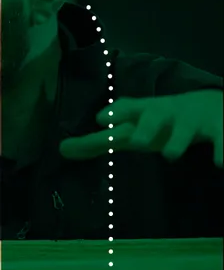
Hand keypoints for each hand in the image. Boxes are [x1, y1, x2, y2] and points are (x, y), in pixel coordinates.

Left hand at [59, 90, 222, 166]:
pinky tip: (220, 163)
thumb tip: (61, 150)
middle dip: (145, 128)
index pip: (127, 109)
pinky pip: (223, 138)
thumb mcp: (132, 129)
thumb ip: (99, 141)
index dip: (116, 113)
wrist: (212, 105)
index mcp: (143, 113)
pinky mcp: (219, 129)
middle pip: (154, 117)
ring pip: (185, 129)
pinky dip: (223, 150)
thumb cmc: (161, 122)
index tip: (101, 119)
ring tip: (171, 156)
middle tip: (136, 141)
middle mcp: (167, 113)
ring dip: (178, 141)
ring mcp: (193, 121)